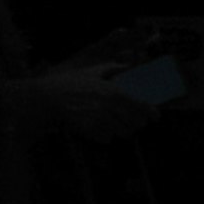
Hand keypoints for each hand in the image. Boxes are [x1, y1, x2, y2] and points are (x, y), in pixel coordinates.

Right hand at [30, 71, 158, 145]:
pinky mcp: (90, 131)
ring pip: (122, 132)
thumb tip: (126, 65)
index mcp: (113, 91)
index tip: (155, 116)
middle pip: (135, 122)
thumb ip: (111, 68)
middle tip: (132, 120)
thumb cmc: (69, 83)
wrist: (48, 98)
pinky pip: (107, 138)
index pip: (140, 106)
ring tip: (115, 123)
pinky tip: (100, 128)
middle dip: (136, 122)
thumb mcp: (91, 71)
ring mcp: (100, 120)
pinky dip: (106, 135)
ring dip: (122, 129)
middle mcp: (109, 107)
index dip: (151, 113)